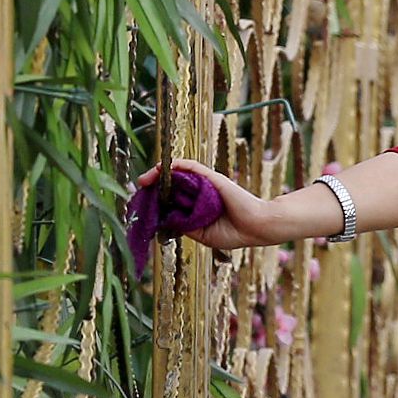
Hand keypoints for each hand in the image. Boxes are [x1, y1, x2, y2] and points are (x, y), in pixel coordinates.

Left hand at [130, 157, 296, 249]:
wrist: (257, 226)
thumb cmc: (234, 233)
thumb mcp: (202, 233)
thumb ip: (184, 225)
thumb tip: (163, 218)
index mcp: (198, 206)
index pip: (173, 198)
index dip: (158, 198)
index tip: (143, 201)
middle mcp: (201, 192)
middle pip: (172, 184)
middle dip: (154, 185)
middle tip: (140, 186)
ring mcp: (207, 184)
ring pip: (179, 174)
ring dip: (159, 174)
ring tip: (144, 179)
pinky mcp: (213, 178)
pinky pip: (192, 167)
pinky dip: (177, 165)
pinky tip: (162, 167)